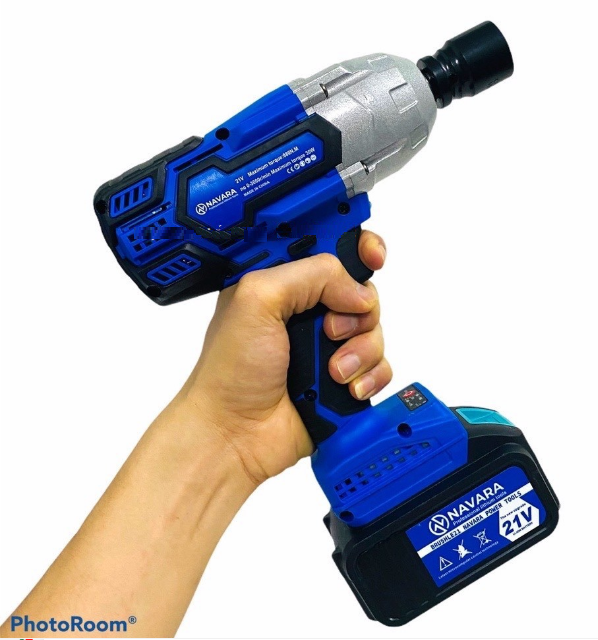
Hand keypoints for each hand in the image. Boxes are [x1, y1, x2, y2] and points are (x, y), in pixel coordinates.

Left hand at [169, 231, 390, 484]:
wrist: (236, 433)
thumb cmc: (231, 370)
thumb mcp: (257, 299)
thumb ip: (311, 275)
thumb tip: (357, 290)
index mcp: (284, 283)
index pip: (330, 249)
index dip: (358, 247)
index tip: (372, 257)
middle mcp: (308, 311)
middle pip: (363, 290)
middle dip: (356, 310)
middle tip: (327, 330)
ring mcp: (327, 346)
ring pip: (375, 330)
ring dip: (360, 350)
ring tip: (331, 371)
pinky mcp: (344, 378)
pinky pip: (380, 366)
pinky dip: (369, 376)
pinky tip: (345, 388)